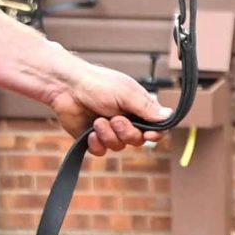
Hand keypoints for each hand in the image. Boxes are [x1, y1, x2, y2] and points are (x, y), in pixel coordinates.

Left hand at [45, 58, 165, 156]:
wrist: (66, 87)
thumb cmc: (97, 84)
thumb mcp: (127, 94)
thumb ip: (147, 108)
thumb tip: (169, 116)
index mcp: (139, 108)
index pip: (157, 128)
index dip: (155, 135)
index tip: (149, 135)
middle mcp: (127, 120)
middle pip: (138, 140)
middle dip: (127, 132)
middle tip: (115, 119)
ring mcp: (109, 130)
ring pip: (119, 146)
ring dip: (109, 135)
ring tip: (98, 120)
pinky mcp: (93, 138)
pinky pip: (102, 151)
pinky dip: (96, 143)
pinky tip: (90, 132)